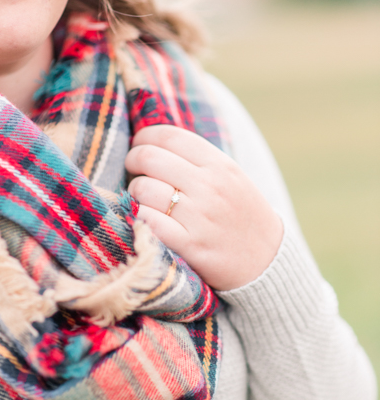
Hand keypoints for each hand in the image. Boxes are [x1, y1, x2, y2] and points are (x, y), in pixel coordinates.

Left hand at [124, 125, 282, 290]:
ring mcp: (200, 216)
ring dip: (133, 192)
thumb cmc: (240, 215)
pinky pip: (146, 220)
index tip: (138, 145)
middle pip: (148, 157)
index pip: (168, 136)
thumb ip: (197, 159)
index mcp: (220, 165)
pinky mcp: (190, 244)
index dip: (144, 137)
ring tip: (142, 199)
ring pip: (142, 188)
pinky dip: (137, 217)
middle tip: (133, 171)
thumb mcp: (231, 177)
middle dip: (132, 161)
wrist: (268, 263)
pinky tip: (144, 219)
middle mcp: (210, 186)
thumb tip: (151, 142)